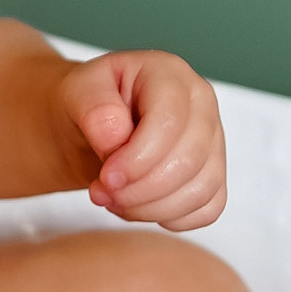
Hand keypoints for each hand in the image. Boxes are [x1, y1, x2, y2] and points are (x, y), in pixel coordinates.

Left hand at [54, 50, 226, 229]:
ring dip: (151, 208)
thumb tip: (116, 139)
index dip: (137, 159)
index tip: (105, 178)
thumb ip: (94, 107)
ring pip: (202, 189)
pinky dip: (170, 217)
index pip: (169, 123)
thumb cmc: (88, 104)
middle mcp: (201, 103)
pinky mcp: (213, 174)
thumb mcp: (77, 92)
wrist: (92, 125)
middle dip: (140, 189)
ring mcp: (213, 139)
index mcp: (171, 74)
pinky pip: (208, 208)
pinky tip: (138, 206)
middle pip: (189, 160)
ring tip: (114, 200)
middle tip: (102, 193)